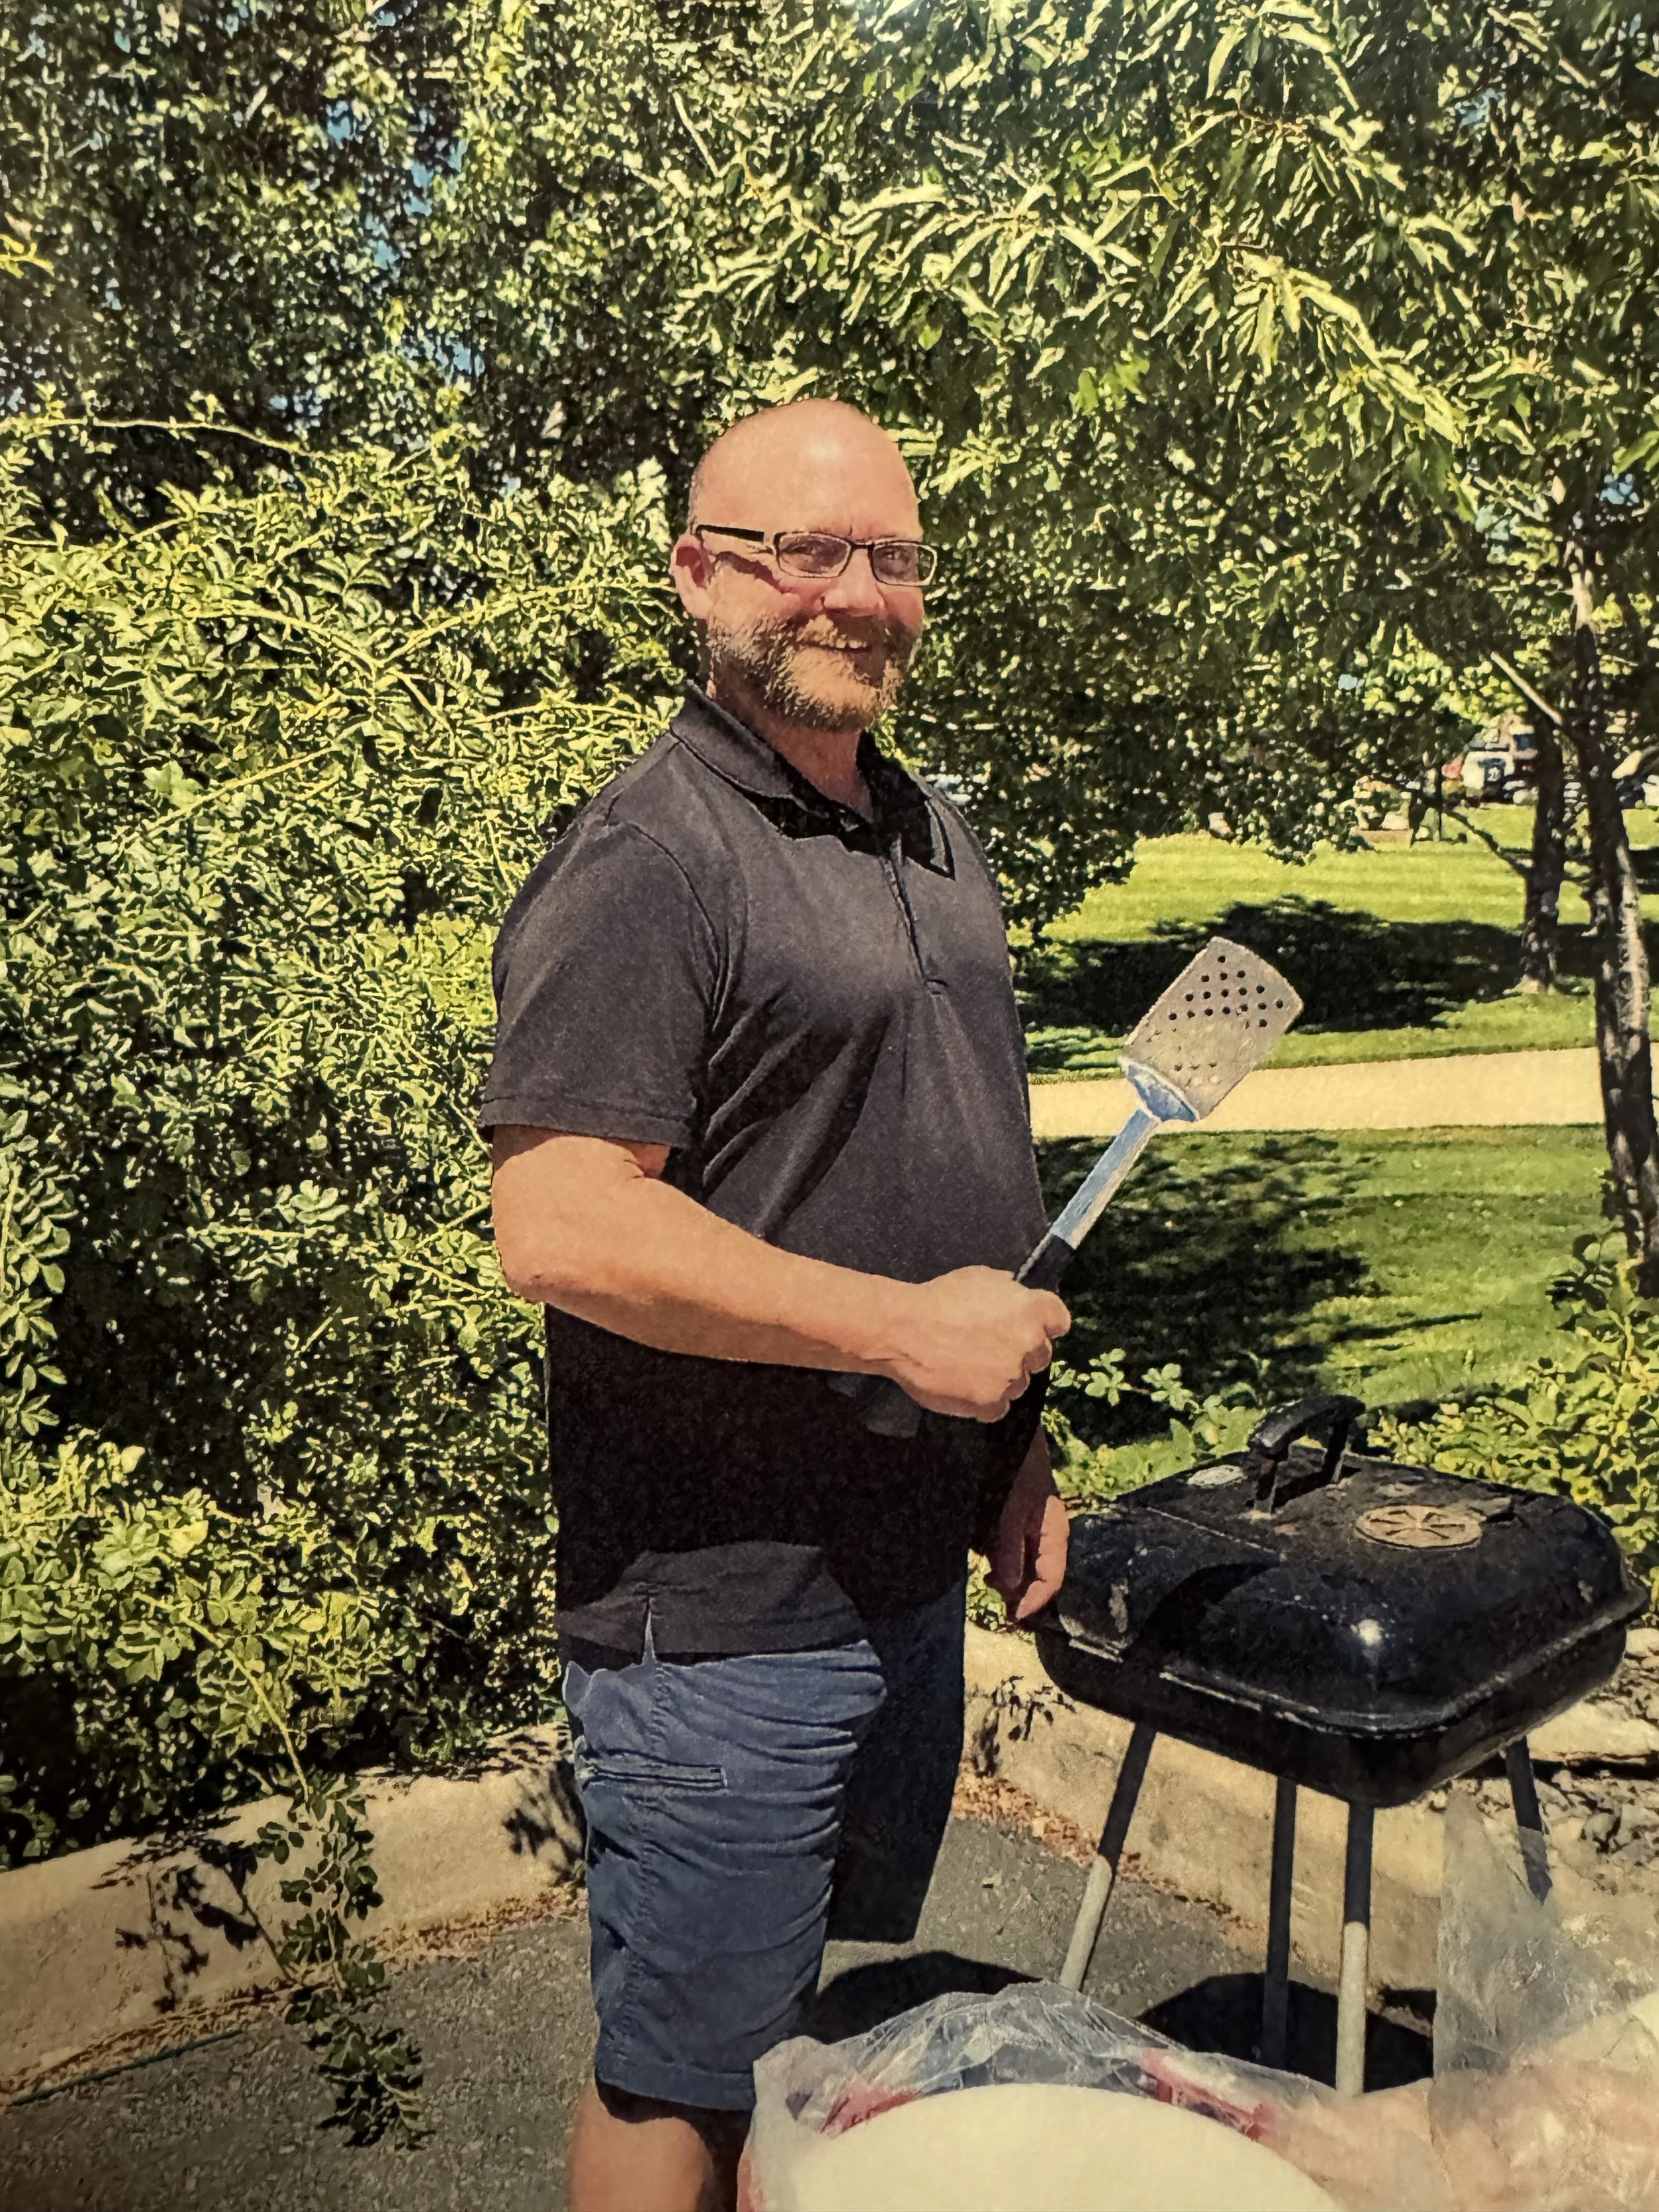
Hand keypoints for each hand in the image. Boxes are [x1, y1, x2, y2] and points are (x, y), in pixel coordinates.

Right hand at [883, 1266, 1068, 1421]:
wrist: (905, 1331)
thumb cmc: (939, 1298)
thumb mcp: (979, 1277)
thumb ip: (1007, 1289)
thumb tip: (1015, 1293)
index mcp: (1032, 1310)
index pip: (1059, 1321)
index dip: (1044, 1324)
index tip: (1028, 1326)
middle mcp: (1029, 1345)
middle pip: (1040, 1356)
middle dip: (1021, 1352)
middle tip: (992, 1347)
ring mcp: (1012, 1377)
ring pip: (1019, 1384)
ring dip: (1003, 1378)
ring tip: (971, 1367)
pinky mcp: (992, 1403)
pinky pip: (998, 1406)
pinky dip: (985, 1400)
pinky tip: (964, 1386)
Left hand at [986, 1431, 1068, 1622]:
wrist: (1007, 1432)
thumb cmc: (1014, 1469)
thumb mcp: (1010, 1511)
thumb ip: (1010, 1550)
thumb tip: (1010, 1590)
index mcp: (1053, 1534)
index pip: (1051, 1580)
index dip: (1032, 1602)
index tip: (1009, 1617)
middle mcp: (1044, 1534)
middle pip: (1034, 1576)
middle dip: (1013, 1588)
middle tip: (990, 1593)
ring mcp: (1028, 1526)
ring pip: (1017, 1562)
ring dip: (1000, 1569)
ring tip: (982, 1564)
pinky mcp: (1011, 1518)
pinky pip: (1004, 1545)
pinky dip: (992, 1550)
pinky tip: (979, 1541)